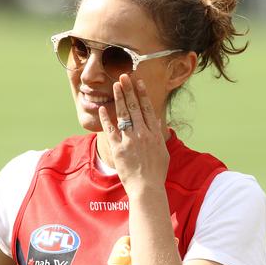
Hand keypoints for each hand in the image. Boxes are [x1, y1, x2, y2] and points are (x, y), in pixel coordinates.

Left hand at [98, 74, 169, 196]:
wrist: (147, 188)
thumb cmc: (156, 173)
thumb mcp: (163, 152)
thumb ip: (160, 136)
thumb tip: (157, 122)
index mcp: (154, 134)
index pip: (148, 109)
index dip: (142, 94)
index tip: (138, 82)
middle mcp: (143, 134)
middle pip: (135, 107)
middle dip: (129, 90)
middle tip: (123, 76)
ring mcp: (130, 140)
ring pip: (124, 115)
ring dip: (119, 98)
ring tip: (115, 85)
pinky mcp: (119, 149)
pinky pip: (111, 130)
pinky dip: (106, 118)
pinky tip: (102, 108)